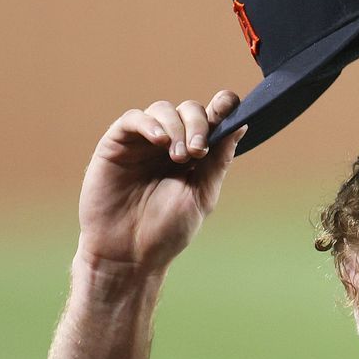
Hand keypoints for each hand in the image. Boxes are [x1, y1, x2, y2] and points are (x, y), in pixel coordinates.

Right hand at [77, 91, 243, 274]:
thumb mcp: (201, 195)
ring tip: (179, 157)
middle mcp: (169, 143)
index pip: (211, 119)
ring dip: (177, 127)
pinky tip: (159, 140)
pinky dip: (149, 124)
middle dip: (199, 124)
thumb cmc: (166, 230)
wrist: (129, 254)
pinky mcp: (116, 144)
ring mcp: (142, 142)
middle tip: (199, 152)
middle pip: (189, 110)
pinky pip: (133, 119)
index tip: (230, 104)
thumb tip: (242, 123)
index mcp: (194, 155)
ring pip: (163, 110)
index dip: (222, 106)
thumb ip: (219, 160)